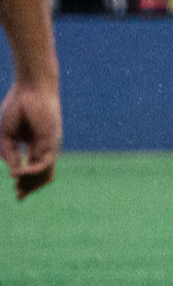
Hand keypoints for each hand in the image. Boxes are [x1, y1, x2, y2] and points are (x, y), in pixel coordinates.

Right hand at [0, 82, 61, 199]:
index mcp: (35, 145)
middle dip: (30, 188)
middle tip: (19, 197)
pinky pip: (45, 162)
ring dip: (32, 184)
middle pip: (42, 175)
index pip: (34, 169)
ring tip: (20, 191)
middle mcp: (45, 148)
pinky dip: (33, 171)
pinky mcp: (52, 141)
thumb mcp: (7, 137)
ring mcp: (50, 145)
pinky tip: (21, 174)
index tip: (16, 193)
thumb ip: (10, 156)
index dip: (25, 182)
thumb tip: (15, 176)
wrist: (29, 88)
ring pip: (46, 173)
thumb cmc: (17, 108)